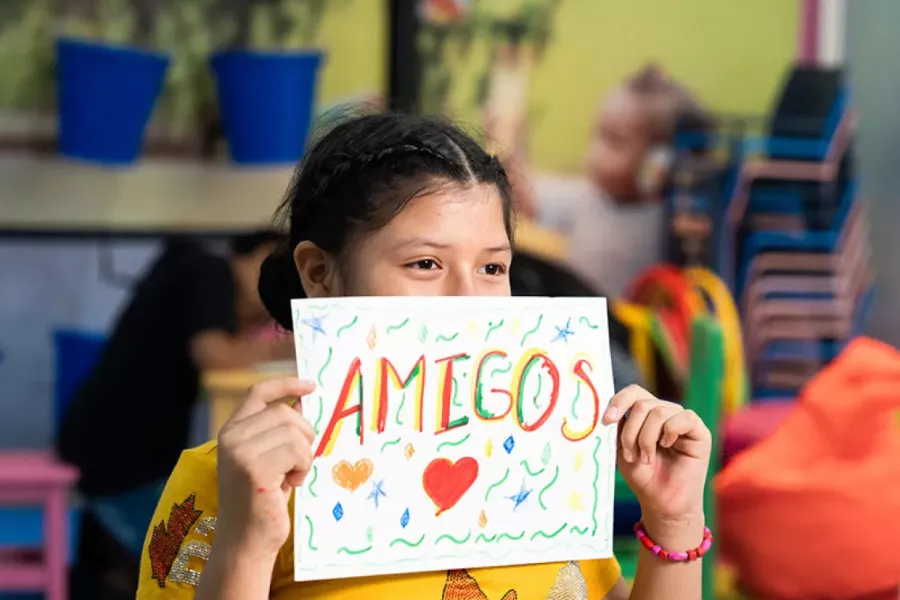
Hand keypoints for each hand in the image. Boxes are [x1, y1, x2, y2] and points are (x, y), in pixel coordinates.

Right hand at [216, 377, 315, 559]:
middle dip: (304, 435)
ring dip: (304, 456)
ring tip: (292, 477)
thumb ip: (279, 431)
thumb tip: (302, 401)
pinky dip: (303, 468)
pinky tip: (291, 484)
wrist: (245, 542)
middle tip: (299, 462)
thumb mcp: (270, 458)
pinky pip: (298, 452)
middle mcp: (230, 438)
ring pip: (295, 432)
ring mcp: (240, 452)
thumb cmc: (262, 502)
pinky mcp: (254, 469)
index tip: (311, 385)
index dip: (285, 384)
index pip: (258, 393)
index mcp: (230, 432)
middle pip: (285, 413)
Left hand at [603, 385, 710, 529]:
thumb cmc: (643, 477)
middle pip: (642, 403)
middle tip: (631, 455)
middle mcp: (665, 412)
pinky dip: (669, 432)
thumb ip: (617, 427)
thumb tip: (609, 409)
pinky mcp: (700, 432)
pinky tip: (667, 447)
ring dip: (646, 438)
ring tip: (646, 458)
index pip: (634, 392)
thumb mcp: (621, 448)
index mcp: (646, 414)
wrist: (662, 503)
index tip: (606, 421)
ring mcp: (682, 420)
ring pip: (658, 411)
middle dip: (630, 431)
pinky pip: (683, 418)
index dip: (619, 401)